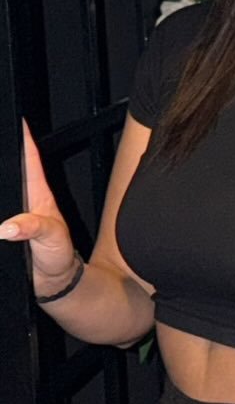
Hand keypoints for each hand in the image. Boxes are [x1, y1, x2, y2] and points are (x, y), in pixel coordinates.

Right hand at [0, 121, 79, 295]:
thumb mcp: (52, 239)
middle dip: (2, 155)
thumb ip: (33, 229)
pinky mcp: (3, 230)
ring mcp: (12, 215)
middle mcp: (24, 201)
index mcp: (38, 196)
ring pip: (0, 188)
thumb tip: (7, 227)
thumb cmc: (59, 257)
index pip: (30, 160)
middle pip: (8, 171)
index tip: (17, 120)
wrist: (54, 283)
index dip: (24, 139)